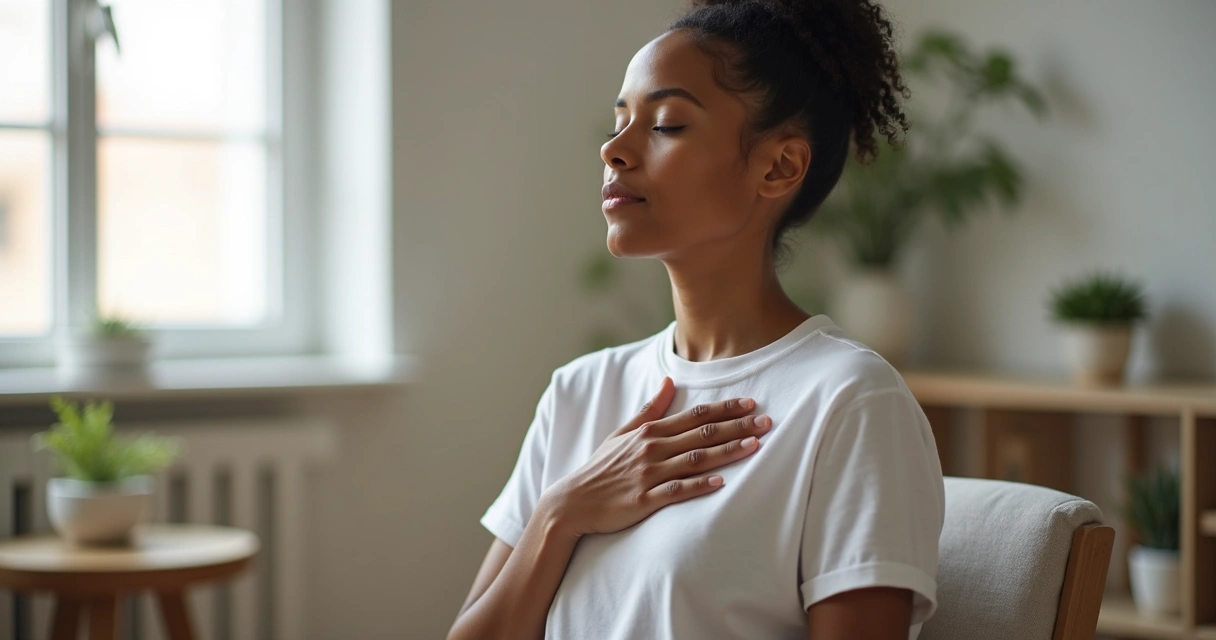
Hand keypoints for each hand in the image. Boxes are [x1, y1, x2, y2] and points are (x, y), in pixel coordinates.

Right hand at [544, 376, 772, 537]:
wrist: (573, 501)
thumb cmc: (601, 468)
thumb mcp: (622, 433)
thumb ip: (649, 409)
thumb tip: (668, 381)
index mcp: (649, 432)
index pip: (694, 415)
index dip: (724, 409)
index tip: (751, 403)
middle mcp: (652, 449)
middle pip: (702, 434)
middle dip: (737, 426)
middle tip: (766, 421)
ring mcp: (649, 474)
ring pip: (695, 459)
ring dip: (727, 452)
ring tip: (755, 446)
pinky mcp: (645, 500)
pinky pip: (677, 491)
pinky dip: (700, 486)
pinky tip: (722, 482)